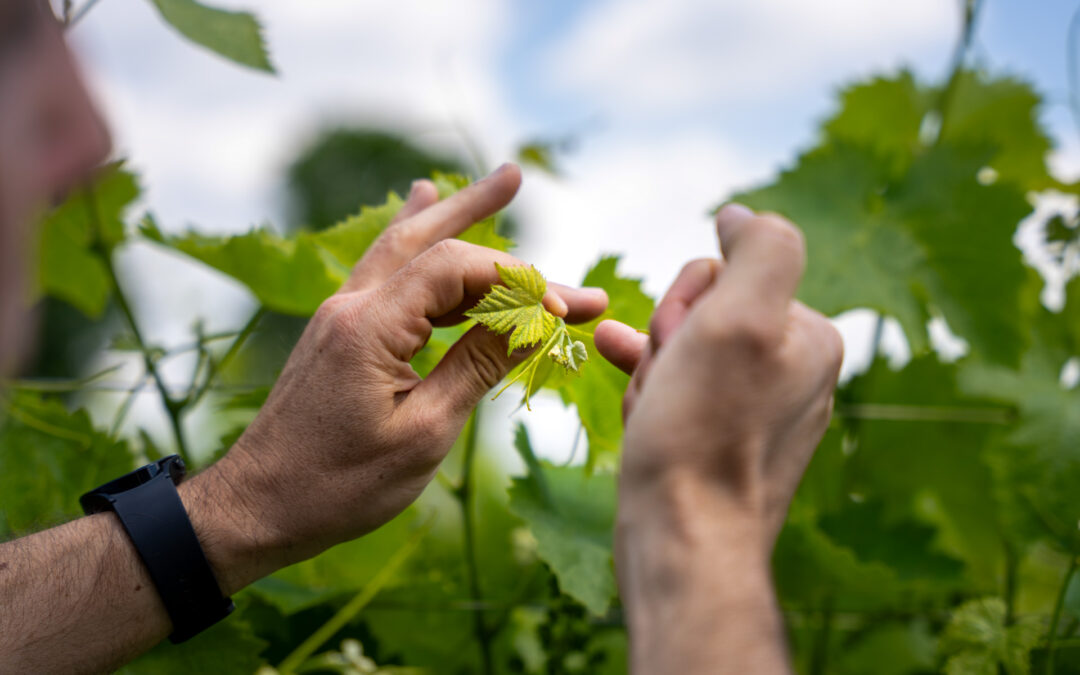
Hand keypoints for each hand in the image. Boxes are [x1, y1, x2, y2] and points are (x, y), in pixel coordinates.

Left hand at [190, 164, 607, 588]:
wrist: (256, 507)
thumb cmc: (338, 484)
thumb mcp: (424, 433)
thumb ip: (477, 368)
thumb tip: (533, 325)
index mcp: (370, 328)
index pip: (455, 269)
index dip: (517, 280)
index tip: (566, 309)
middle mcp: (350, 306)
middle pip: (421, 236)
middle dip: (473, 206)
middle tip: (514, 175)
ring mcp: (338, 316)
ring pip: (400, 248)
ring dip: (447, 218)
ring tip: (489, 190)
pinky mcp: (336, 334)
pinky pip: (382, 274)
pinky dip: (414, 250)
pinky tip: (421, 220)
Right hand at [596, 203, 842, 546]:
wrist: (682, 541)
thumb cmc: (704, 433)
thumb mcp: (740, 319)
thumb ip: (760, 249)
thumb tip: (740, 214)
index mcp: (811, 338)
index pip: (729, 274)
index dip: (686, 302)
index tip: (680, 347)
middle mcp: (794, 375)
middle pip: (704, 314)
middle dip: (666, 337)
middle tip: (664, 379)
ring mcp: (758, 414)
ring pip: (682, 354)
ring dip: (651, 367)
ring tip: (647, 405)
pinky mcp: (722, 445)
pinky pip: (679, 394)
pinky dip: (650, 386)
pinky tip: (626, 383)